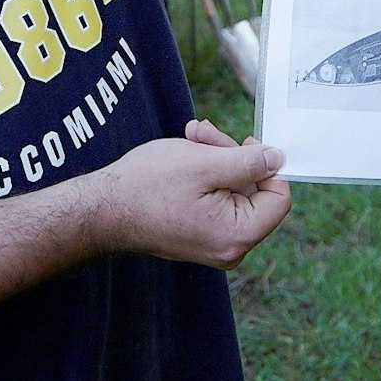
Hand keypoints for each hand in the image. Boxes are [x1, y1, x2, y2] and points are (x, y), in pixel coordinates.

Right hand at [90, 122, 290, 268]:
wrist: (101, 209)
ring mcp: (214, 244)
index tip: (241, 142)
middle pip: (254, 191)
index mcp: (238, 236)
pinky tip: (186, 153)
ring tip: (189, 137)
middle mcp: (230, 248)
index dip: (265, 164)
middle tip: (202, 132)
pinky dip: (205, 173)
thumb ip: (247, 164)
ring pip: (233, 190)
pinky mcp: (199, 235)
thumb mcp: (203, 163)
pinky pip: (216, 200)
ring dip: (215, 157)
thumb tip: (279, 160)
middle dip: (230, 154)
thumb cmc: (147, 186)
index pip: (279, 196)